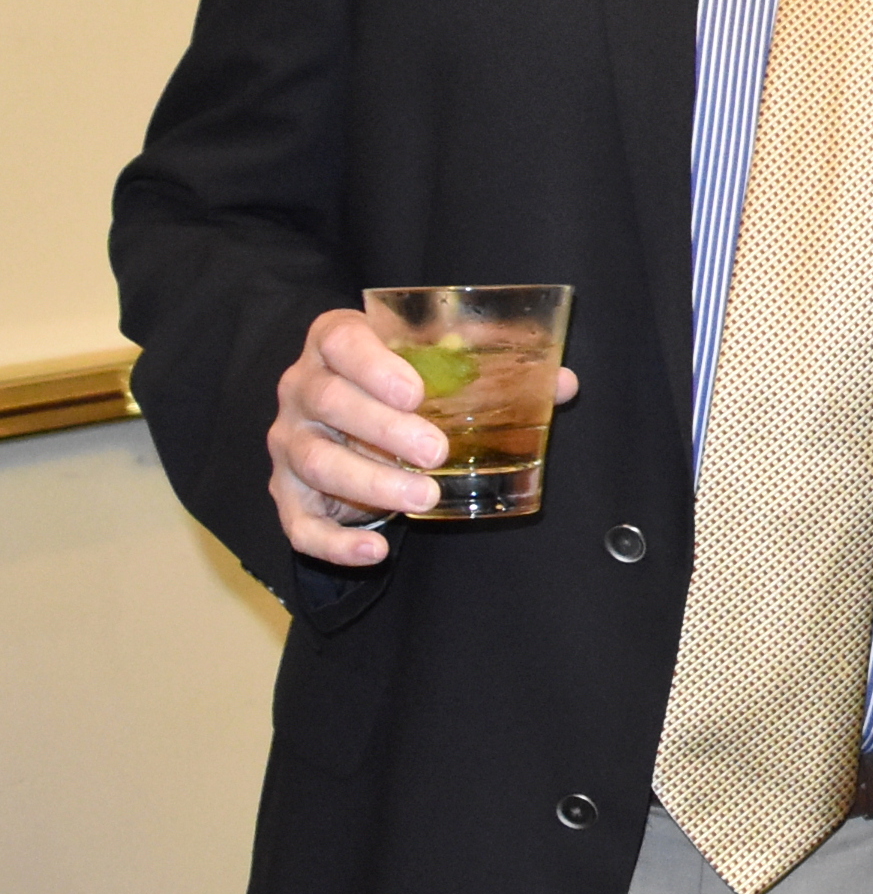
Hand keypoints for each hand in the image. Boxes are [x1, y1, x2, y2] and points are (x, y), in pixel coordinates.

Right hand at [266, 308, 579, 566]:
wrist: (347, 420)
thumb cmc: (403, 384)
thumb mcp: (440, 367)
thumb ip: (496, 368)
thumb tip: (563, 384)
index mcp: (336, 343)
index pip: (341, 342)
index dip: (374, 364)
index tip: (417, 390)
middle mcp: (303, 388)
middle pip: (329, 402)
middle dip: (383, 428)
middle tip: (436, 452)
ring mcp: (290, 442)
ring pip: (317, 461)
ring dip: (371, 483)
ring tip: (424, 498)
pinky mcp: (288, 493)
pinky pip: (300, 523)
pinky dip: (335, 543)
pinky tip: (377, 552)